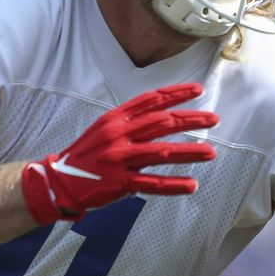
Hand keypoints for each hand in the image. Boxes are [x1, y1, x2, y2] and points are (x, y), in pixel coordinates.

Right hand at [21, 83, 218, 223]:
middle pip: (163, 123)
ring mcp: (120, 159)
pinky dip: (174, 185)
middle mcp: (119, 135)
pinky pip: (152, 183)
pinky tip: (192, 185)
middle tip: (214, 119)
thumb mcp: (104, 128)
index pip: (151, 100)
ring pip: (162, 152)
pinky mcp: (120, 183)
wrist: (60, 180)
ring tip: (211, 152)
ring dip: (189, 152)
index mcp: (116, 118)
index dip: (176, 93)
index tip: (198, 90)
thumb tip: (163, 114)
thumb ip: (130, 121)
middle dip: (191, 119)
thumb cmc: (87, 153)